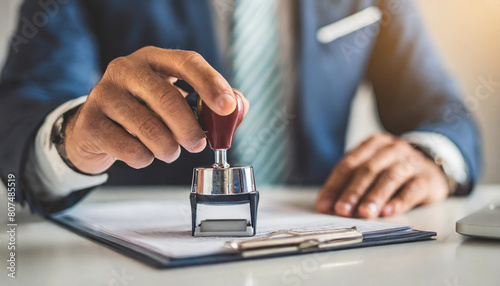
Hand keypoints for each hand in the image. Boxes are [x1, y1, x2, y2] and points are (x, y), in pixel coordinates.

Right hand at [64, 47, 247, 173]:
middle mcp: (126, 69)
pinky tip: (143, 154)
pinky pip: (128, 148)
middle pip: (166, 97)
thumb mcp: (174, 99)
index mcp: (153, 59)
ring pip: (147, 126)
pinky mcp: (90, 122)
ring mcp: (104, 94)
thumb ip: (208, 103)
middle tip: (198, 144)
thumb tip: (237, 109)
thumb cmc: (145, 112)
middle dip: (188, 127)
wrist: (96, 128)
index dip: (210, 83)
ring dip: (167, 148)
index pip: (187, 62)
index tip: (227, 107)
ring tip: (169, 151)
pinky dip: (144, 158)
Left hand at [315, 133, 448, 217]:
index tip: (324, 205)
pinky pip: (412, 189)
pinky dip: (399, 202)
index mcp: (373, 144)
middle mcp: (392, 149)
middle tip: (342, 210)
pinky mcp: (427, 179)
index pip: (349, 164)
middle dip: (353, 192)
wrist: (433, 167)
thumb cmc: (393, 171)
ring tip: (364, 213)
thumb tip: (327, 206)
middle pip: (368, 170)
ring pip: (389, 178)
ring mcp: (411, 162)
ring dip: (374, 197)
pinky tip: (388, 212)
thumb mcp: (372, 170)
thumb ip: (350, 184)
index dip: (335, 185)